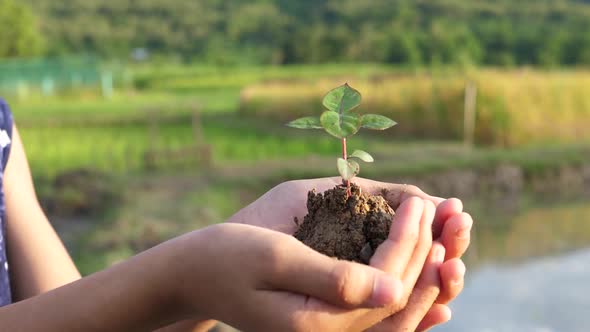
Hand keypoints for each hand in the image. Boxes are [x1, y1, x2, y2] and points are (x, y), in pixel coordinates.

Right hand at [171, 198, 434, 330]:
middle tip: (439, 211)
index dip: (409, 242)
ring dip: (422, 274)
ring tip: (439, 237)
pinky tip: (420, 274)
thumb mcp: (276, 258)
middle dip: (424, 253)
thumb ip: (334, 277)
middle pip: (397, 298)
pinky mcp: (324, 322)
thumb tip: (393, 287)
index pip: (386, 283)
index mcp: (318, 323)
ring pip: (394, 311)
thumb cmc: (227, 257)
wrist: (196, 275)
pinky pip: (376, 316)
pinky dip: (404, 294)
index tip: (420, 202)